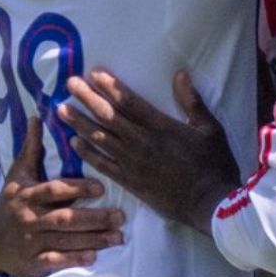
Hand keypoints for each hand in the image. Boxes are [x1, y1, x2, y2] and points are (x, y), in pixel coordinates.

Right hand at [0, 118, 124, 276]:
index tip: (101, 188)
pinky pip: (55, 261)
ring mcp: (29, 242)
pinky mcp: (31, 263)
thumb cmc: (8, 203)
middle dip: (94, 218)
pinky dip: (74, 259)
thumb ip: (31, 148)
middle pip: (64, 218)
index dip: (77, 188)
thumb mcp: (17, 174)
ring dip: (93, 240)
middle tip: (120, 216)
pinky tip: (95, 257)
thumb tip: (39, 116)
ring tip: (118, 236)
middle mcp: (28, 218)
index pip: (54, 190)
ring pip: (64, 241)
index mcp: (26, 194)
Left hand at [58, 69, 238, 235]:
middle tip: (69, 83)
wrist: (210, 204)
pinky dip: (87, 153)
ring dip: (79, 123)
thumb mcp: (210, 128)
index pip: (129, 101)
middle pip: (108, 116)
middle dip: (87, 98)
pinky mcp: (130, 182)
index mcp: (162, 126)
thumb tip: (179, 74)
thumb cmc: (214, 164)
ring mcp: (133, 163)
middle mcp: (142, 142)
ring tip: (61, 109)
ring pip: (100, 138)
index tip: (93, 73)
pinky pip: (103, 165)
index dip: (110, 86)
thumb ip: (192, 101)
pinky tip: (73, 143)